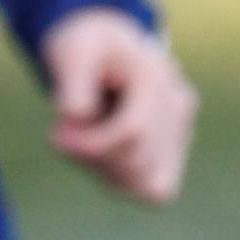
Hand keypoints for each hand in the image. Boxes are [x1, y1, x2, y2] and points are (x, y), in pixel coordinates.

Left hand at [41, 9, 197, 203]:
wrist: (107, 53)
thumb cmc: (87, 49)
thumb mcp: (71, 51)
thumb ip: (72, 81)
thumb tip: (79, 117)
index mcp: (156, 75)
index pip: (134, 131)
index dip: (92, 144)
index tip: (57, 138)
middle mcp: (179, 108)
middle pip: (137, 161)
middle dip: (92, 156)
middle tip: (61, 134)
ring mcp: (182, 136)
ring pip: (145, 183)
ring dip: (104, 169)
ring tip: (84, 138)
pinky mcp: (174, 161)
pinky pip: (151, 189)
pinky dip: (121, 178)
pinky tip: (103, 154)